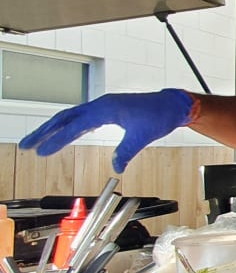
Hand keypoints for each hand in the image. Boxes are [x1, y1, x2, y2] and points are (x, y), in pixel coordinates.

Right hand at [19, 89, 196, 172]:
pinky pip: (82, 118)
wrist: (171, 106)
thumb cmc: (159, 116)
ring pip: (71, 117)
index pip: (74, 126)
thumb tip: (117, 168)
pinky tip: (63, 136)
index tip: (41, 151)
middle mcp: (100, 105)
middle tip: (26, 145)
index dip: (57, 139)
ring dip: (53, 128)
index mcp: (105, 108)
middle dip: (43, 131)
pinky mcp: (107, 110)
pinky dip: (69, 127)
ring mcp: (103, 106)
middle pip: (64, 117)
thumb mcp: (142, 136)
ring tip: (37, 142)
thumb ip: (127, 151)